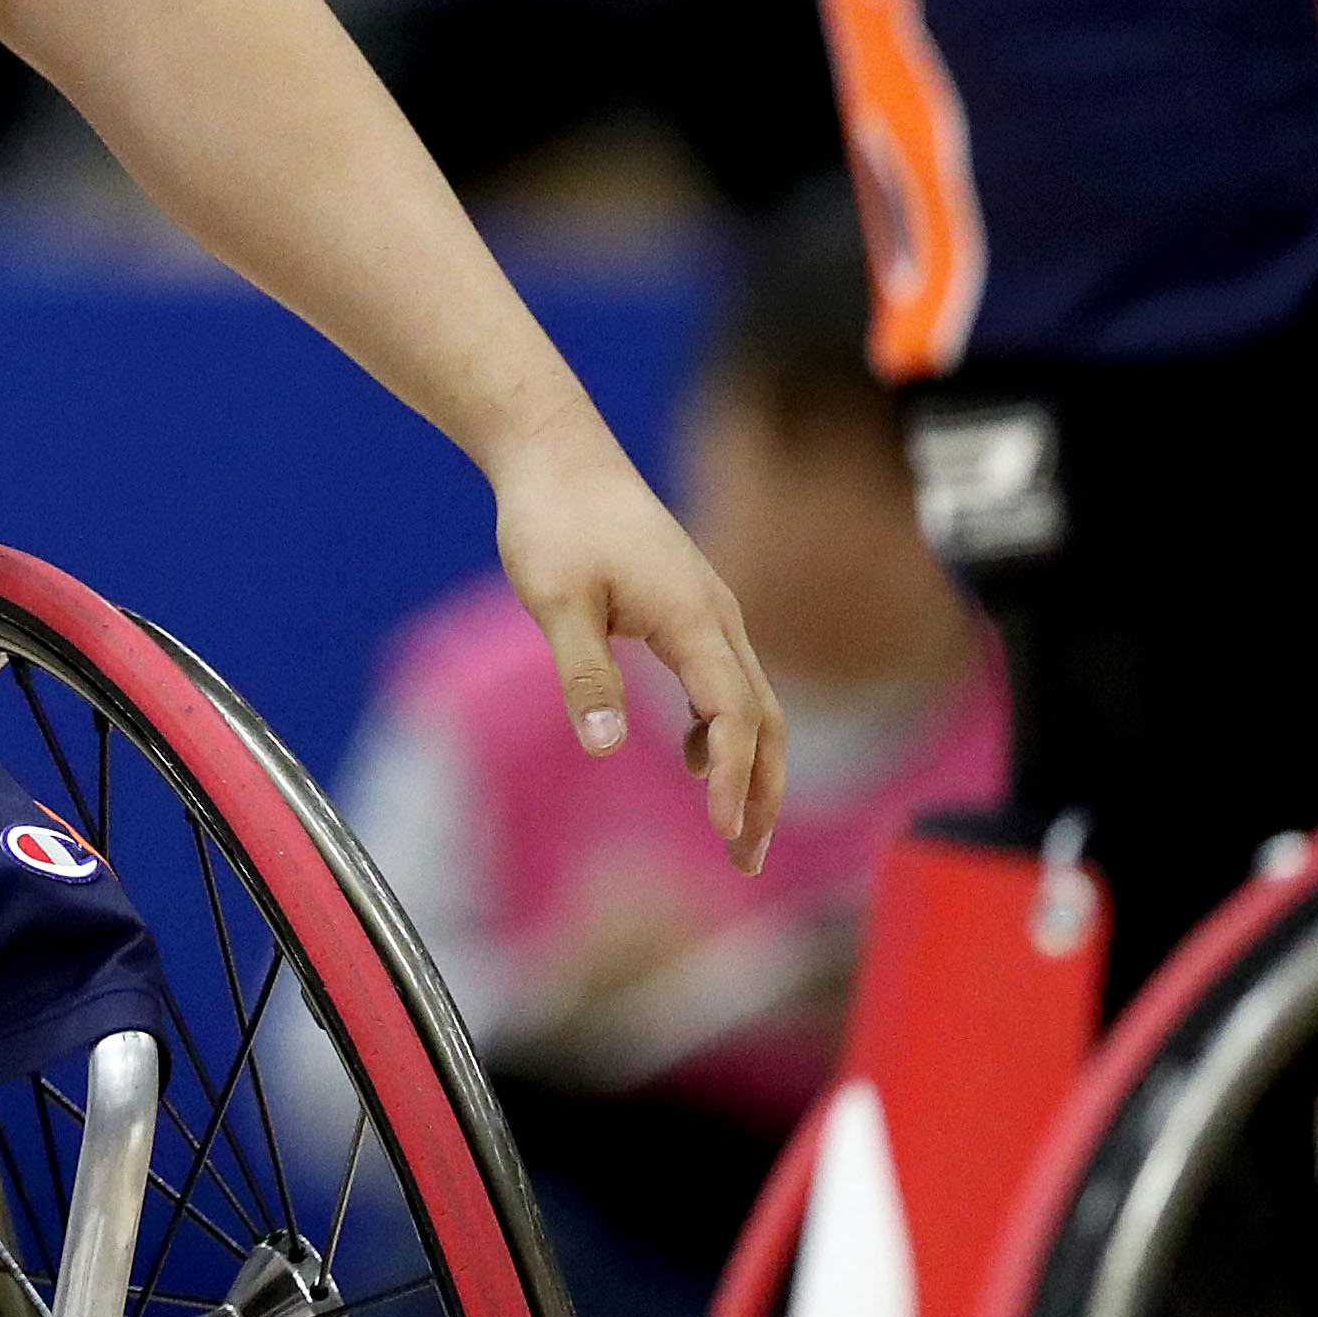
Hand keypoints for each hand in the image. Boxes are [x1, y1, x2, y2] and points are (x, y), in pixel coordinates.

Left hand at [492, 433, 781, 871]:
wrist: (558, 456)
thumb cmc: (552, 521)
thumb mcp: (555, 601)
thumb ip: (584, 672)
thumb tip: (604, 747)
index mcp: (693, 617)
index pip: (733, 715)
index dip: (733, 778)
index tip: (723, 834)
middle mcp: (717, 616)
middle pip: (765, 719)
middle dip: (761, 791)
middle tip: (745, 860)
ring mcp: (710, 612)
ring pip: (754, 702)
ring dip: (750, 766)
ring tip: (734, 830)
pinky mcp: (691, 609)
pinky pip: (727, 681)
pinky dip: (723, 730)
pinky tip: (692, 759)